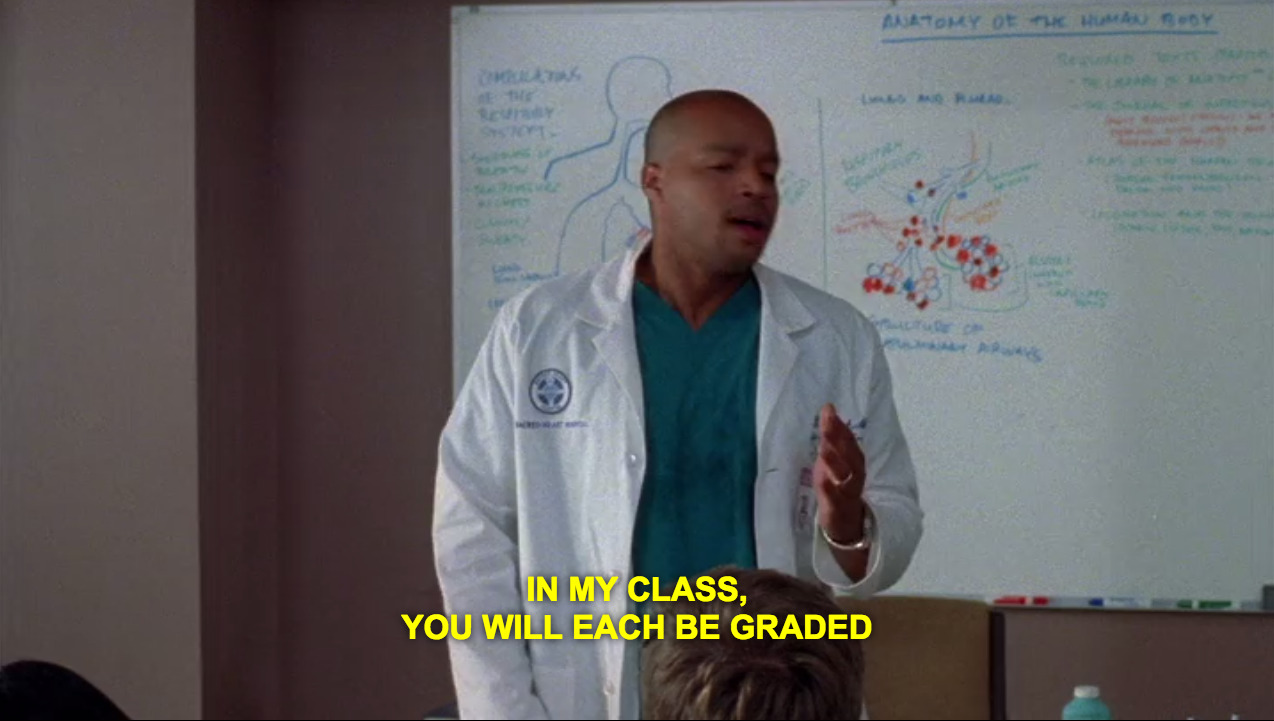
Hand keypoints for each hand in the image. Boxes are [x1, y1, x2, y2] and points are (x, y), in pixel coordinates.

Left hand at [813, 403, 866, 543]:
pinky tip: (821, 479)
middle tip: (828, 421)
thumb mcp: (833, 463)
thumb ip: (831, 440)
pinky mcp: (838, 510)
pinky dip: (829, 490)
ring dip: (836, 461)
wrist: (845, 525)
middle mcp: (854, 476)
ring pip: (846, 476)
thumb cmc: (837, 489)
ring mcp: (847, 493)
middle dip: (839, 438)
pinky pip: (835, 500)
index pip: (849, 441)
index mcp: (853, 463)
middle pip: (850, 455)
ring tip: (824, 447)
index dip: (840, 426)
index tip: (829, 409)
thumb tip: (828, 412)